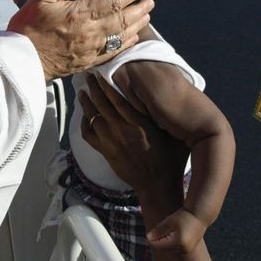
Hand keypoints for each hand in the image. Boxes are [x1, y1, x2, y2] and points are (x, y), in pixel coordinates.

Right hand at [6, 0, 151, 79]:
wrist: (21, 61)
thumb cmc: (28, 28)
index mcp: (80, 14)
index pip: (114, 1)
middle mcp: (91, 32)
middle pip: (123, 19)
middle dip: (139, 8)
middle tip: (150, 1)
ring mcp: (91, 49)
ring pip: (122, 36)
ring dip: (137, 25)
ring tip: (146, 16)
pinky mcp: (88, 62)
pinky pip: (113, 52)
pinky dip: (126, 44)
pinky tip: (132, 39)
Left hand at [79, 75, 185, 201]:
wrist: (157, 187)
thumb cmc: (171, 161)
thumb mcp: (177, 136)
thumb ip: (170, 119)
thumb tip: (173, 100)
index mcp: (140, 125)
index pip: (119, 100)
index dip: (107, 86)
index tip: (101, 74)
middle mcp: (123, 131)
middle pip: (102, 105)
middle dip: (94, 89)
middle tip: (88, 76)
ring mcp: (112, 142)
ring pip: (93, 118)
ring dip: (86, 104)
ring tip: (82, 92)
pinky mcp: (106, 153)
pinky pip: (89, 135)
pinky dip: (84, 123)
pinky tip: (84, 117)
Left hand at [147, 209, 208, 255]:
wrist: (200, 215)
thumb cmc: (185, 216)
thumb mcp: (169, 221)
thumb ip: (158, 231)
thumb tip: (147, 237)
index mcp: (178, 243)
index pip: (158, 245)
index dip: (152, 239)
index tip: (148, 233)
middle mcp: (184, 249)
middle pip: (164, 247)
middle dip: (159, 240)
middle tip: (159, 230)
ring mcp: (187, 250)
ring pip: (170, 247)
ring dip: (166, 240)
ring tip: (169, 229)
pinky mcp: (189, 248)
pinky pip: (176, 247)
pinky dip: (172, 241)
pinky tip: (174, 232)